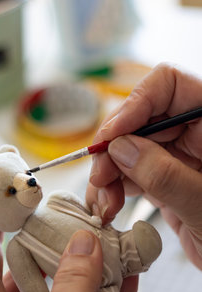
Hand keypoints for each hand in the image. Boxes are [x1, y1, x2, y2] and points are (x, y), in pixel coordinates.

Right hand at [86, 63, 201, 268]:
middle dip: (113, 147)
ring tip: (104, 202)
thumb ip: (166, 175)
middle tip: (99, 176)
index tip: (112, 135)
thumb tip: (121, 148)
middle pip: (140, 119)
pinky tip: (108, 206)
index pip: (170, 85)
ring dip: (108, 173)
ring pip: (129, 147)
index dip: (136, 103)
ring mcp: (178, 158)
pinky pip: (131, 174)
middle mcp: (194, 134)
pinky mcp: (165, 181)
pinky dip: (113, 188)